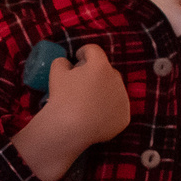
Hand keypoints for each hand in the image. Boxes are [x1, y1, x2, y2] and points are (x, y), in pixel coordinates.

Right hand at [13, 45, 131, 180]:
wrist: (71, 129)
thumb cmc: (63, 98)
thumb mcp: (56, 73)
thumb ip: (62, 62)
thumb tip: (68, 64)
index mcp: (100, 66)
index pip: (94, 51)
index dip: (83, 53)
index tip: (76, 59)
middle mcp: (116, 79)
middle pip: (106, 70)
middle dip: (95, 73)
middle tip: (81, 84)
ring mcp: (123, 99)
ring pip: (113, 89)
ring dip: (103, 91)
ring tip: (88, 103)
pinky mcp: (124, 117)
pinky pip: (116, 108)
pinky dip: (107, 110)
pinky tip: (95, 117)